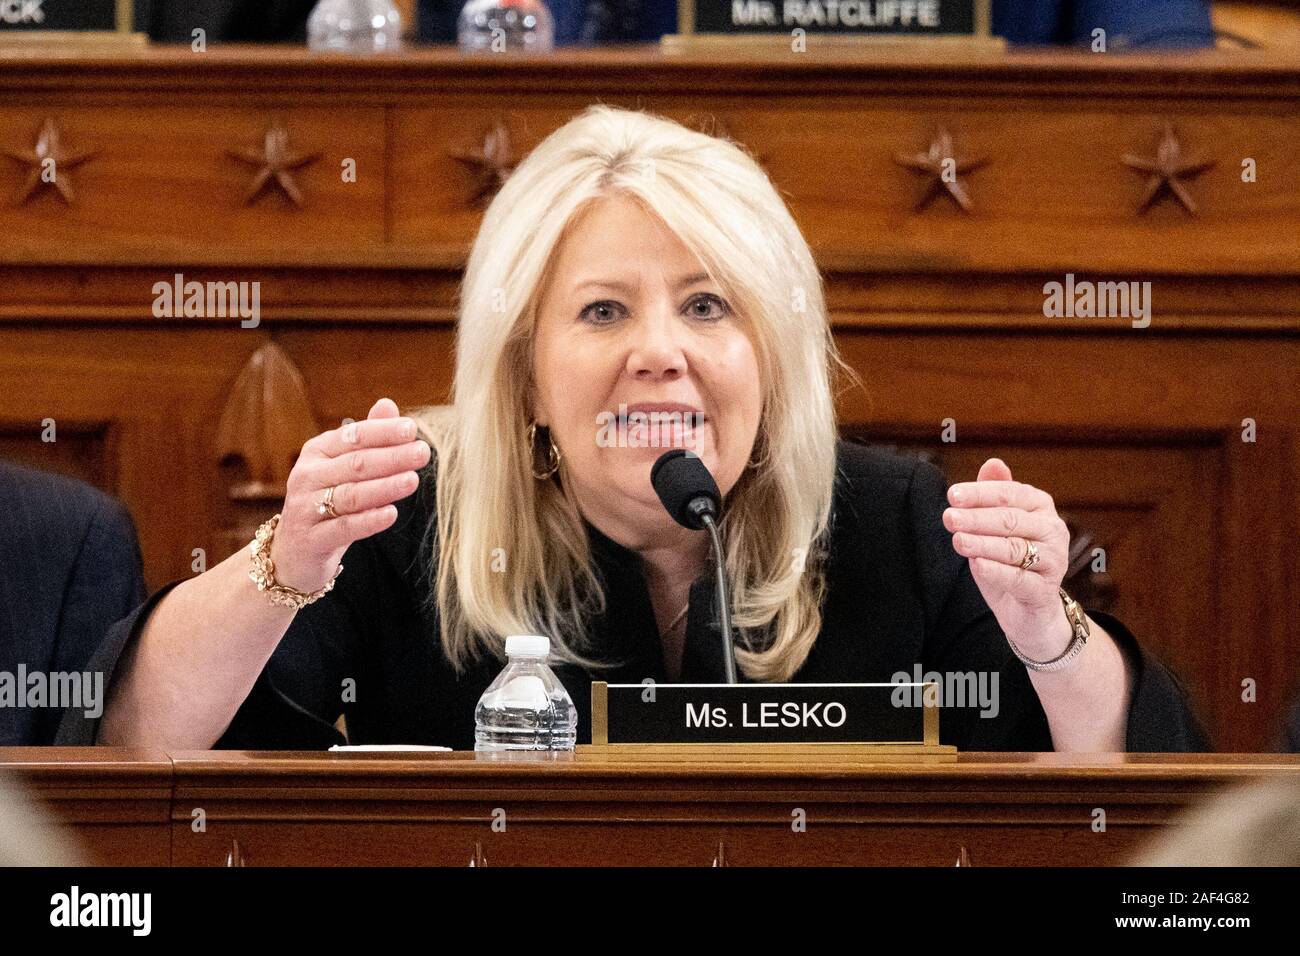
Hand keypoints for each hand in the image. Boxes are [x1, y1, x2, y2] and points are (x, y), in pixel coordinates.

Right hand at [269, 397, 431, 593]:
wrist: (293, 552)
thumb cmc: (326, 501)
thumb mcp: (343, 468)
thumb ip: (365, 439)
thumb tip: (388, 404)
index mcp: (317, 452)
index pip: (353, 436)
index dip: (382, 432)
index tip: (411, 429)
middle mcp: (308, 476)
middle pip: (355, 464)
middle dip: (391, 457)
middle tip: (422, 452)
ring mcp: (306, 508)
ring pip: (350, 495)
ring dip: (384, 487)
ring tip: (413, 480)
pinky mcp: (312, 539)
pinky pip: (344, 528)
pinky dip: (368, 521)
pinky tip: (391, 514)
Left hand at [943, 458, 1072, 656]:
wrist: (1029, 611)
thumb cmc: (1010, 561)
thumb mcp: (998, 527)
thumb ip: (994, 496)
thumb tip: (993, 462)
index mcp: (1040, 507)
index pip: (1009, 494)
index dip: (980, 493)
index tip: (952, 495)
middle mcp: (1053, 530)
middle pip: (1010, 520)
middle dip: (976, 518)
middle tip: (948, 517)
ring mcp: (1053, 561)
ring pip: (1014, 549)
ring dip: (983, 543)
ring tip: (957, 540)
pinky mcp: (1045, 591)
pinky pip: (1018, 579)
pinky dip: (996, 571)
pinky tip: (976, 564)